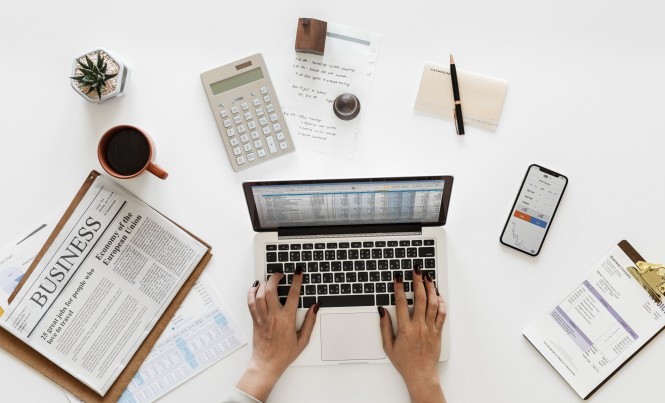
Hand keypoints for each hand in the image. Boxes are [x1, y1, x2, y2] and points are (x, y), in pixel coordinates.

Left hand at [236, 270, 317, 401]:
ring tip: (269, 279)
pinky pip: (251, 303)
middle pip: (271, 290)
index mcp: (287, 320)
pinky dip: (252, 293)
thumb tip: (314, 308)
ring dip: (264, 283)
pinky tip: (255, 288)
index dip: (296, 281)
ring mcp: (263, 318)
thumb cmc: (284, 354)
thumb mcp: (303, 340)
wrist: (267, 364)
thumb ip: (310, 322)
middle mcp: (273, 316)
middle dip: (275, 277)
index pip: (293, 295)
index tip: (297, 272)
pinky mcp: (255, 321)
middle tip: (280, 273)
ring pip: (260, 295)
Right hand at [378, 268, 446, 402]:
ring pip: (432, 304)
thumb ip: (385, 327)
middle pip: (420, 299)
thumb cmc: (404, 362)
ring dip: (430, 288)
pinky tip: (438, 295)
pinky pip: (441, 314)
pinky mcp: (438, 332)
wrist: (421, 375)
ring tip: (428, 278)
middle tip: (416, 271)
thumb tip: (382, 311)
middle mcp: (419, 327)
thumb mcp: (388, 346)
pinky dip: (441, 303)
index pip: (401, 303)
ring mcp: (430, 329)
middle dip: (418, 282)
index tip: (398, 278)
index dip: (399, 288)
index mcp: (405, 329)